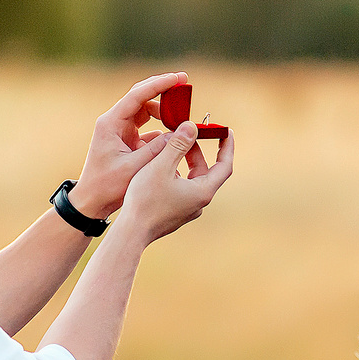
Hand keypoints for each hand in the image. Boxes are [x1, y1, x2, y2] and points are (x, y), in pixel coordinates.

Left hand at [69, 70, 187, 216]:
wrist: (92, 201)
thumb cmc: (106, 186)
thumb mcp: (134, 168)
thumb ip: (157, 150)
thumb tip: (179, 133)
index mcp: (111, 124)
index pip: (137, 96)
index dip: (159, 84)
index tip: (179, 78)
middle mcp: (114, 122)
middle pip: (141, 97)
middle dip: (163, 89)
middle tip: (184, 82)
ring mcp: (121, 130)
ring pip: (146, 111)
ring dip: (164, 111)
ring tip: (183, 116)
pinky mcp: (127, 140)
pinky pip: (148, 127)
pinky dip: (162, 129)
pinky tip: (175, 135)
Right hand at [114, 124, 233, 244]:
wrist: (131, 233)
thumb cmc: (145, 201)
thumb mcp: (161, 166)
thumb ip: (177, 145)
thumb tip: (191, 127)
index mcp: (203, 191)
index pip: (225, 165)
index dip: (227, 147)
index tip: (226, 131)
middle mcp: (199, 202)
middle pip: (206, 171)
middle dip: (197, 151)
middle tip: (187, 134)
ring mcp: (187, 209)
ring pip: (192, 180)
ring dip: (185, 162)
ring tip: (170, 148)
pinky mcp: (175, 213)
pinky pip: (182, 188)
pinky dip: (176, 174)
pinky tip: (160, 169)